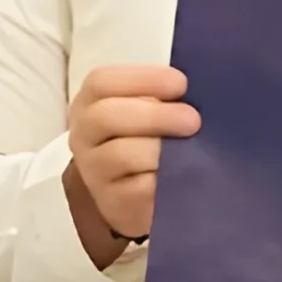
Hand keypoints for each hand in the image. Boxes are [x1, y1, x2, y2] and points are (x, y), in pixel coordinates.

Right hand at [64, 64, 199, 263]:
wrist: (141, 196)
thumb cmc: (150, 140)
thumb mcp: (150, 111)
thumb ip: (163, 97)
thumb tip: (196, 88)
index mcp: (92, 102)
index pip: (102, 82)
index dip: (142, 79)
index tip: (181, 84)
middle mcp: (84, 135)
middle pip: (105, 116)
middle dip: (154, 115)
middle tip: (193, 120)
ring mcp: (94, 171)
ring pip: (119, 154)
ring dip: (159, 148)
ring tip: (190, 149)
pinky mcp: (112, 202)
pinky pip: (136, 188)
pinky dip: (161, 179)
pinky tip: (182, 175)